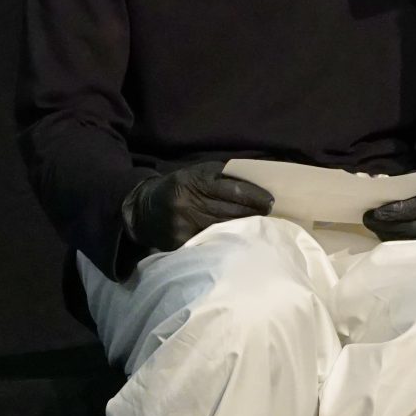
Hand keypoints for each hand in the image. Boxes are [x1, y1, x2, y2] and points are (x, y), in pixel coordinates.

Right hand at [125, 161, 273, 253]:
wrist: (145, 208)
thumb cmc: (181, 187)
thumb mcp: (198, 172)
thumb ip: (224, 175)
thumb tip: (258, 178)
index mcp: (194, 181)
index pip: (232, 190)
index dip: (254, 196)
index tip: (270, 201)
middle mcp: (188, 203)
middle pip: (230, 212)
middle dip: (253, 214)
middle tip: (270, 215)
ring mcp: (183, 225)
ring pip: (223, 229)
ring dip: (243, 229)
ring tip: (260, 228)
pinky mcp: (179, 243)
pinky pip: (209, 243)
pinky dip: (225, 242)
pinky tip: (238, 242)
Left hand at [363, 176, 415, 240]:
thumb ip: (410, 183)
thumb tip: (381, 186)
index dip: (396, 211)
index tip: (376, 212)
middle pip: (415, 227)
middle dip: (388, 226)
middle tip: (369, 221)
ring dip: (392, 236)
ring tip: (375, 229)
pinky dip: (402, 243)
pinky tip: (389, 237)